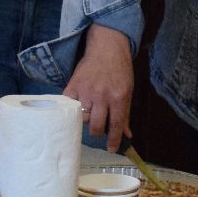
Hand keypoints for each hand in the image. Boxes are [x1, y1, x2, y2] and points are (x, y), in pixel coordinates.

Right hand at [64, 24, 133, 146]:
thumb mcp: (128, 90)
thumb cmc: (120, 70)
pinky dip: (72, 110)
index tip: (111, 149)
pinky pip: (69, 106)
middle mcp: (102, 96)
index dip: (113, 140)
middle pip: (95, 126)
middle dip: (97, 132)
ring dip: (85, 120)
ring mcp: (85, 91)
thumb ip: (125, 113)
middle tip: (98, 128)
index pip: (115, 125)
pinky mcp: (73, 86)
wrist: (107, 47)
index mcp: (118, 97)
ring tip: (89, 114)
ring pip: (82, 119)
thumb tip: (126, 135)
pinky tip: (77, 108)